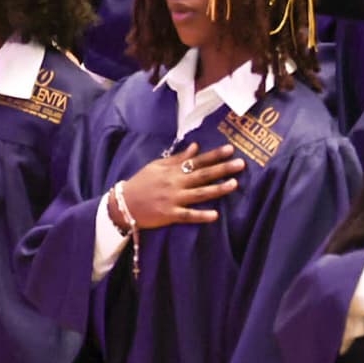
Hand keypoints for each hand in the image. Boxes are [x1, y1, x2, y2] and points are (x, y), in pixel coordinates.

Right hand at [110, 143, 244, 230]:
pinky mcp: (169, 215)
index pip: (197, 160)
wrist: (122, 204)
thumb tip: (195, 147)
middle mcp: (175, 183)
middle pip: (202, 175)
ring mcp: (173, 199)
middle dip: (222, 169)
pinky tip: (215, 215)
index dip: (214, 155)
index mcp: (173, 170)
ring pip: (199, 194)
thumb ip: (177, 158)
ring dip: (217, 189)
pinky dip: (200, 215)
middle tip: (241, 164)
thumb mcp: (157, 165)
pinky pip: (188, 215)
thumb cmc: (141, 183)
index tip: (231, 150)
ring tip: (234, 184)